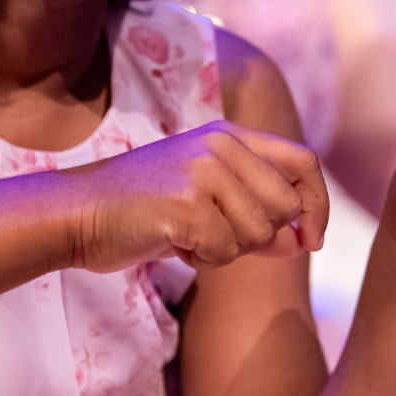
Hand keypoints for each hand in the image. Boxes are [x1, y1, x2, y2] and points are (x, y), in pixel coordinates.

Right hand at [69, 121, 329, 274]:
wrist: (78, 214)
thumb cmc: (142, 212)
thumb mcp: (206, 201)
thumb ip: (256, 216)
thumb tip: (305, 242)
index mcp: (229, 135)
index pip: (303, 162)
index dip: (317, 205)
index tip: (311, 240)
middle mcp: (220, 145)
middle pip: (284, 206)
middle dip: (259, 237)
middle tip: (213, 236)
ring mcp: (202, 171)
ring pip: (258, 233)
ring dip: (226, 250)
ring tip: (187, 236)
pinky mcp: (185, 204)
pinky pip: (225, 251)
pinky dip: (202, 259)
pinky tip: (172, 243)